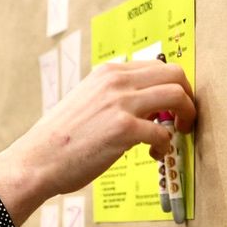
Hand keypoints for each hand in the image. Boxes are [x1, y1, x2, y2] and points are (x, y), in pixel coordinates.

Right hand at [0, 60, 194, 226]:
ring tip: (178, 134)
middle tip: (184, 119)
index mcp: (107, 72)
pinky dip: (165, 146)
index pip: (157, 66)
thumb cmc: (60, 139)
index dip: (173, 86)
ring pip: (177, 96)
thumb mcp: (86, 101)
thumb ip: (113, 97)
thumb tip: (144, 106)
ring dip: (186, 116)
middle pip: (175, 73)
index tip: (173, 106)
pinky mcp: (124, 129)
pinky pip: (163, 133)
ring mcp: (121, 104)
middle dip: (188, 97)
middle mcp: (116, 81)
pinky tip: (153, 155)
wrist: (38, 159)